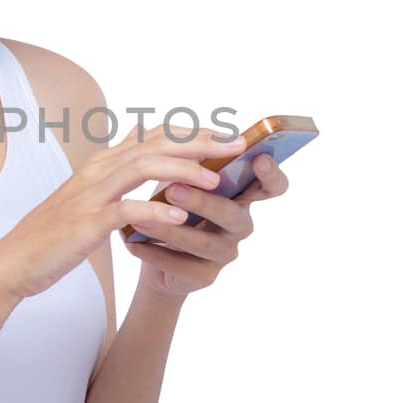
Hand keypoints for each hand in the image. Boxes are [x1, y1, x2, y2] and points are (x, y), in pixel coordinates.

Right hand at [0, 122, 248, 302]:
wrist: (14, 261)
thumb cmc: (54, 232)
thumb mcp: (86, 190)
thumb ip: (115, 162)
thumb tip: (139, 131)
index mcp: (101, 163)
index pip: (153, 135)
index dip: (192, 132)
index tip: (227, 135)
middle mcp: (97, 171)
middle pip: (154, 144)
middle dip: (199, 142)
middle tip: (236, 146)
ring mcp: (90, 196)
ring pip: (142, 167)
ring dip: (181, 170)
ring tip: (215, 180)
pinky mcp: (85, 224)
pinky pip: (125, 211)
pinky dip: (153, 210)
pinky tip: (179, 216)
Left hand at [124, 151, 289, 299]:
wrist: (153, 252)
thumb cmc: (170, 205)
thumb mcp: (175, 177)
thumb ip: (177, 156)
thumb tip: (154, 126)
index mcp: (240, 195)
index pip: (271, 186)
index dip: (271, 174)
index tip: (258, 159)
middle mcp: (239, 224)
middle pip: (231, 213)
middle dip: (202, 201)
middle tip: (171, 189)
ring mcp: (225, 252)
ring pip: (203, 243)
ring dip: (170, 229)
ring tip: (140, 218)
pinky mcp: (204, 276)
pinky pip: (180, 264)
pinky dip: (153, 252)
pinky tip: (131, 242)